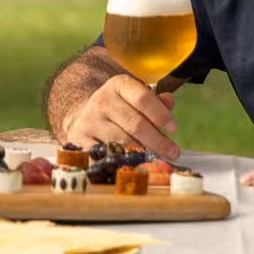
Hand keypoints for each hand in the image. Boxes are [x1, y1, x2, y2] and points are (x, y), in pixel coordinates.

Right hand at [64, 74, 180, 159]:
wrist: (83, 118)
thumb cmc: (120, 110)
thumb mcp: (135, 99)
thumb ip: (155, 102)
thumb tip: (168, 102)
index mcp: (118, 85)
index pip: (142, 98)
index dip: (159, 114)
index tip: (173, 128)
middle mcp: (102, 100)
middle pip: (135, 123)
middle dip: (157, 140)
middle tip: (172, 153)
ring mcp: (89, 121)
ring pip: (121, 142)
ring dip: (142, 154)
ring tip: (157, 162)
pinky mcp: (79, 140)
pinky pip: (105, 156)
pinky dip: (121, 163)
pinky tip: (134, 168)